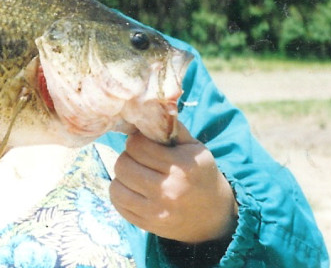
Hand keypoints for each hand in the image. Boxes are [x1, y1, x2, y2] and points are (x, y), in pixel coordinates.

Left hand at [109, 121, 237, 243]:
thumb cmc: (200, 174)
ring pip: (117, 185)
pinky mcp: (148, 225)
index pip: (138, 145)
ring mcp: (157, 210)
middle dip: (128, 157)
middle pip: (123, 164)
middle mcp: (169, 190)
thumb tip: (148, 105)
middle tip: (137, 158)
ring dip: (122, 176)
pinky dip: (120, 193)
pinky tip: (132, 189)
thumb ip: (171, 127)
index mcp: (182, 166)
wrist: (214, 216)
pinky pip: (118, 204)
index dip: (136, 141)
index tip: (143, 143)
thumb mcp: (194, 147)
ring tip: (134, 173)